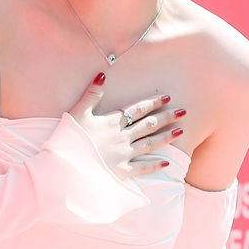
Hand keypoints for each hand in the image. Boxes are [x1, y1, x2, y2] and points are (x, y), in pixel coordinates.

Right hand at [68, 73, 185, 180]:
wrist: (65, 166)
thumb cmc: (68, 139)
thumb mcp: (77, 113)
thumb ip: (91, 95)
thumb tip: (102, 75)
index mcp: (112, 122)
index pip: (137, 109)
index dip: (153, 102)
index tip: (167, 97)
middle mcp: (122, 137)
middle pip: (149, 125)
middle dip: (167, 117)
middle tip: (184, 112)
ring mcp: (123, 155)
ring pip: (150, 144)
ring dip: (166, 137)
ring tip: (181, 131)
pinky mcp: (121, 172)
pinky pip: (142, 168)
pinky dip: (155, 165)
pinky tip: (167, 162)